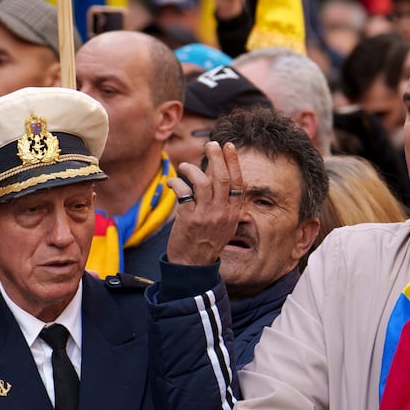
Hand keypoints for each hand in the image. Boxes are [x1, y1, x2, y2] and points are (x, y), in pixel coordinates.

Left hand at [165, 140, 247, 265]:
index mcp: (233, 212)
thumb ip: (225, 203)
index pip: (237, 182)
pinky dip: (176, 182)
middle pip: (221, 178)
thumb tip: (218, 176)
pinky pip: (183, 192)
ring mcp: (206, 215)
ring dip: (192, 169)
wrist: (193, 265)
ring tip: (185, 166)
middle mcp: (222, 212)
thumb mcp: (225, 224)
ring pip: (202, 182)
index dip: (233, 162)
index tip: (228, 146)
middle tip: (210, 144)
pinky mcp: (188, 218)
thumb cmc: (206, 241)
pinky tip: (172, 182)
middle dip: (216, 157)